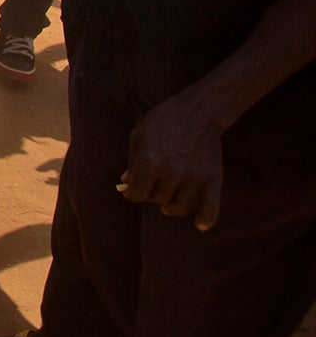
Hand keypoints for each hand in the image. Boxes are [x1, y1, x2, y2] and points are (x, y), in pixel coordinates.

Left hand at [120, 97, 225, 230]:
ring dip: (171, 204)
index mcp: (149, 161)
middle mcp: (171, 172)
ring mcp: (193, 177)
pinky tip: (200, 225)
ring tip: (170, 194)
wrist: (197, 111)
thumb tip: (125, 185)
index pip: (135, 195)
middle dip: (151, 194)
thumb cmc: (162, 120)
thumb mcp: (138, 136)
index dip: (132, 193)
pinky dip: (206, 218)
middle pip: (156, 201)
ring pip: (178, 208)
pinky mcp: (212, 179)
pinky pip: (211, 207)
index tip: (133, 188)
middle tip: (155, 183)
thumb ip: (132, 162)